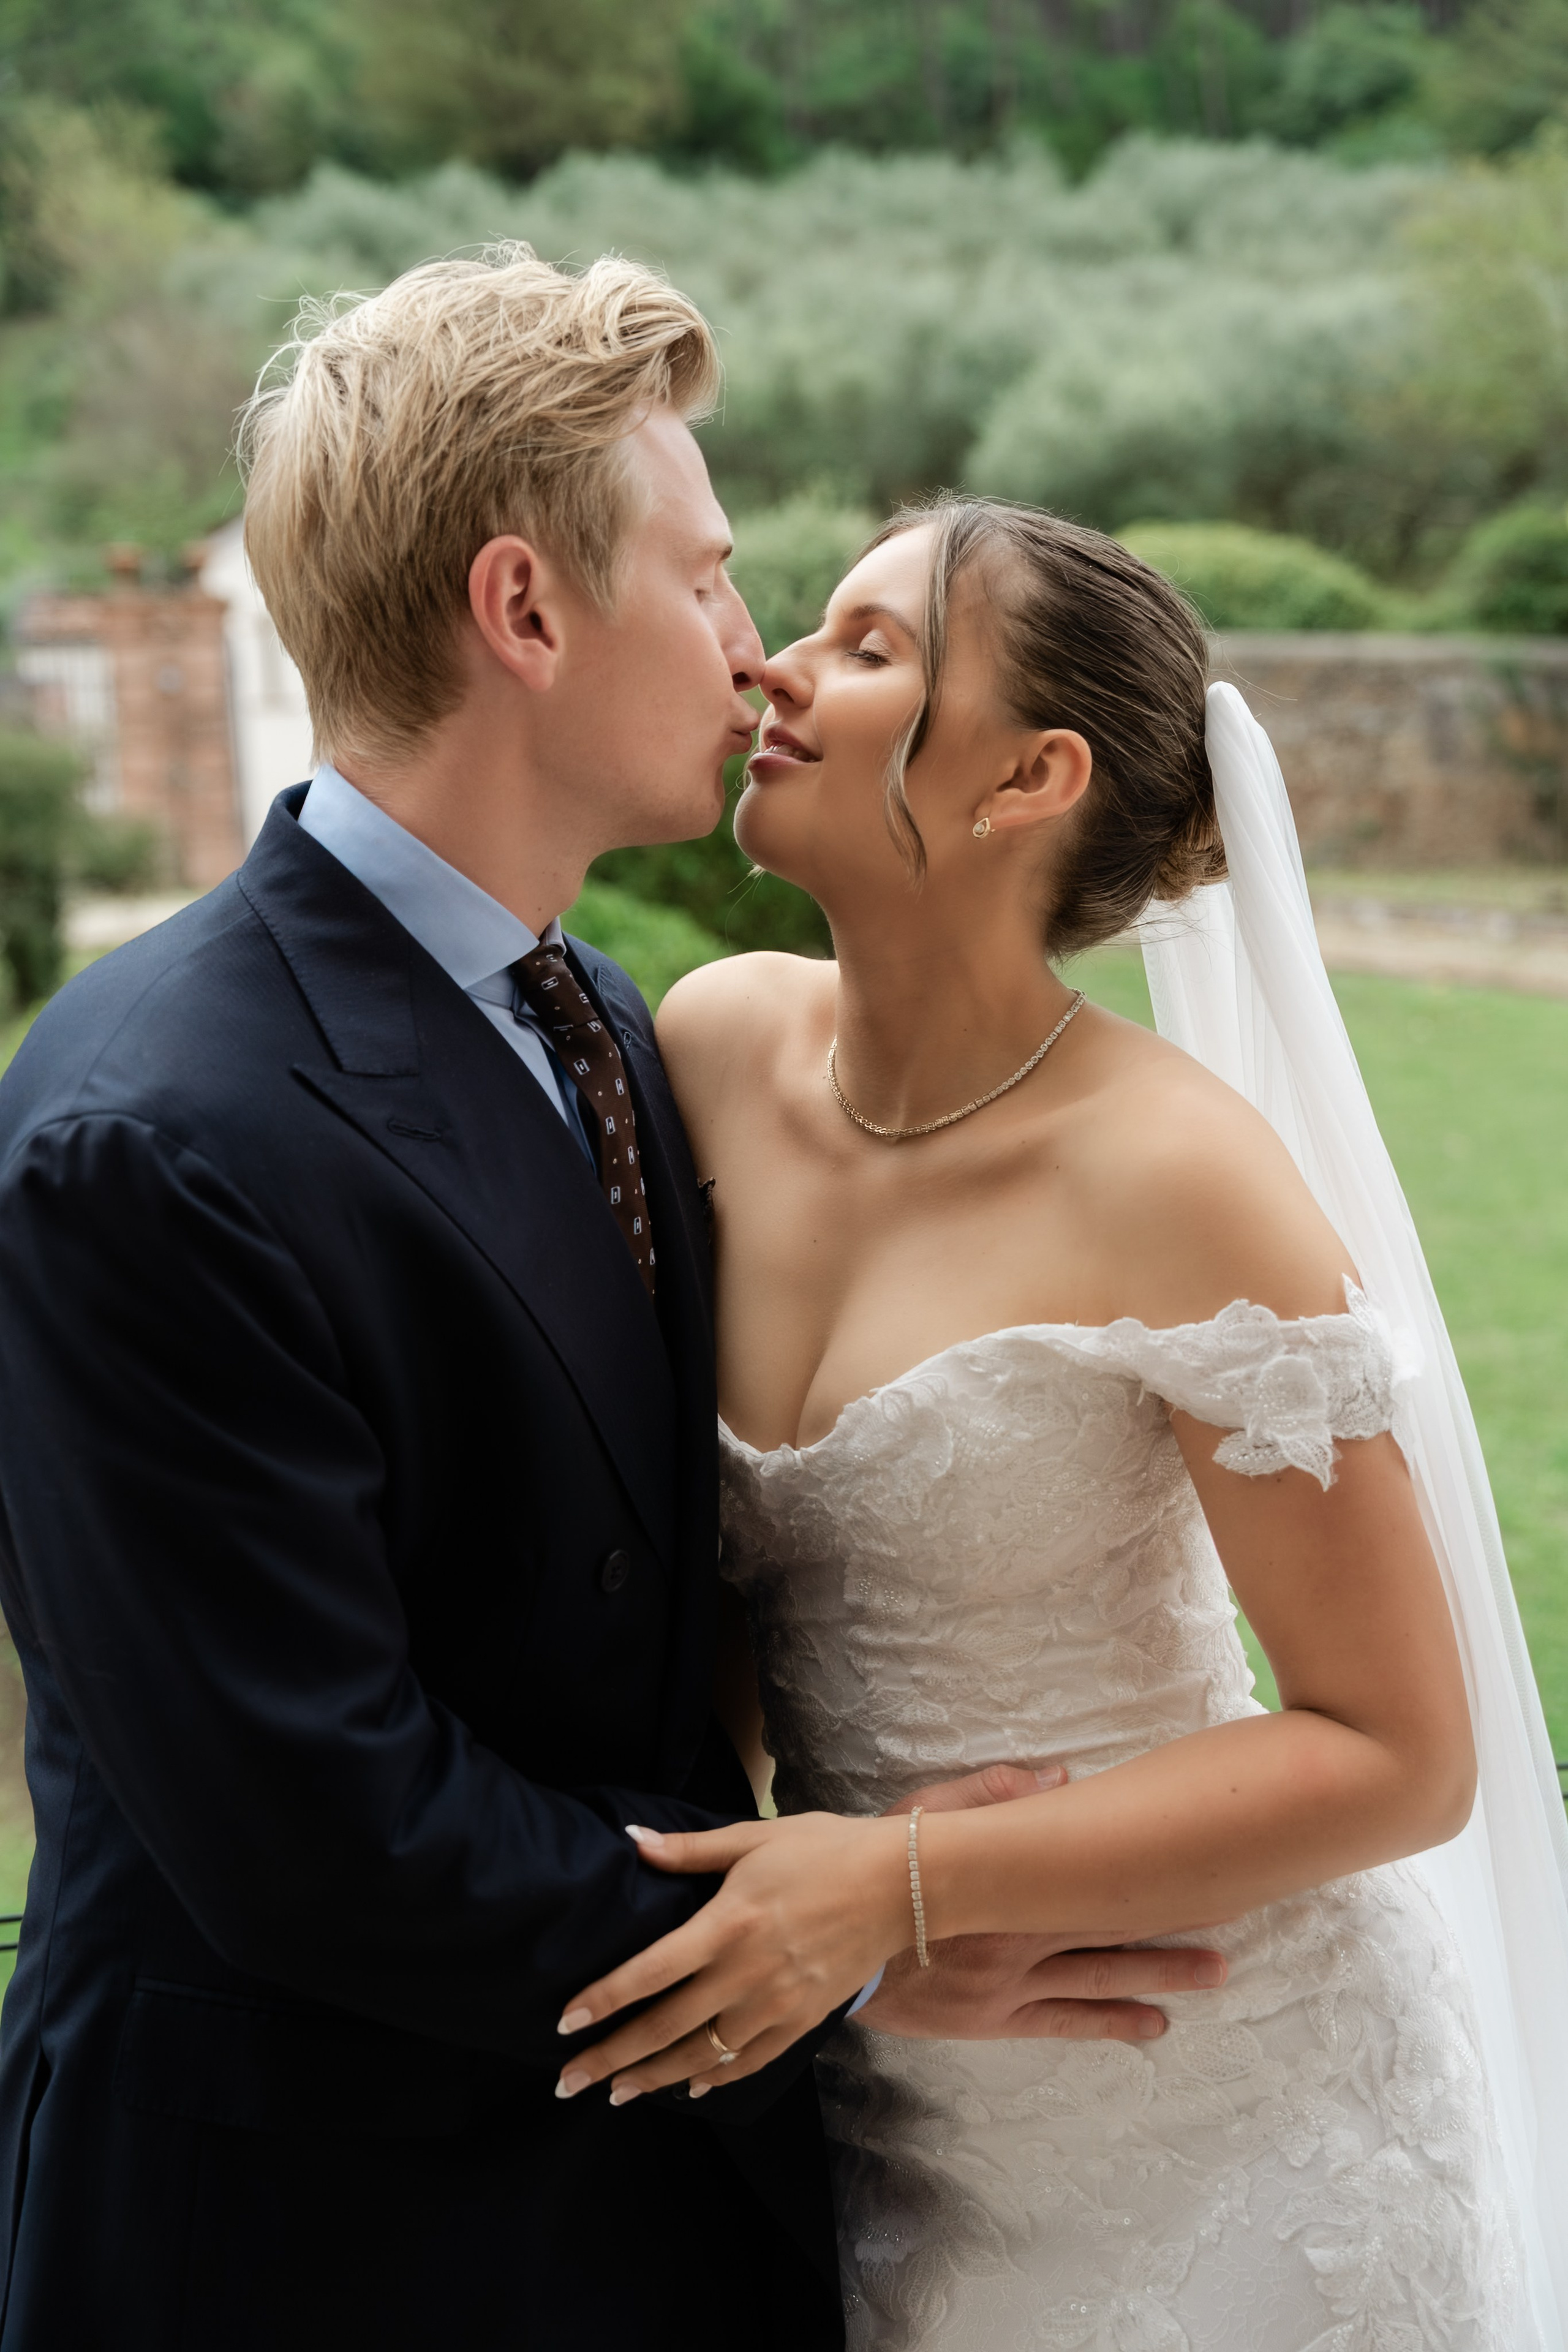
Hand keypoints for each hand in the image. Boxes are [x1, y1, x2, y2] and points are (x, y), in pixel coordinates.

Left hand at [552, 1810, 906, 2108]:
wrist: (900, 1884)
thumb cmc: (824, 1849)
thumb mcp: (753, 1837)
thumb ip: (689, 1849)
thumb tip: (632, 1841)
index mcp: (728, 1924)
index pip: (650, 1972)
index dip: (604, 1999)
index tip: (565, 2023)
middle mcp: (746, 1973)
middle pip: (665, 2026)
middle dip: (612, 2057)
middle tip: (567, 2081)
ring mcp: (776, 2004)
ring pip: (702, 2054)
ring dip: (653, 2077)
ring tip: (615, 2092)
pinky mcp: (802, 2020)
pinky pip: (749, 2061)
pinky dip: (715, 2077)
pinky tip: (689, 2086)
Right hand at [868, 1758, 1227, 2043]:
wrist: (836, 1939)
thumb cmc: (882, 1866)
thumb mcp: (927, 1813)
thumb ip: (993, 1793)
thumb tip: (1061, 1776)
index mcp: (1008, 1882)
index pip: (1094, 1872)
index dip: (1149, 1868)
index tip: (1200, 1857)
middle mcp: (1020, 1935)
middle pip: (1111, 1925)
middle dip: (1174, 1921)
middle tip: (1235, 1914)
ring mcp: (1011, 1982)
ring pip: (1100, 1977)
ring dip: (1160, 1974)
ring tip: (1216, 1971)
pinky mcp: (996, 2017)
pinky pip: (1064, 2022)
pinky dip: (1111, 2024)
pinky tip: (1152, 2026)